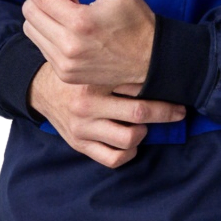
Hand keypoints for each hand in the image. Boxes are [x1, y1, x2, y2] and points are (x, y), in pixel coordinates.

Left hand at [22, 0, 156, 88]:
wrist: (150, 60)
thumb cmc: (136, 20)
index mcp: (79, 22)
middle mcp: (68, 46)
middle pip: (29, 13)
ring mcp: (65, 64)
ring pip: (31, 31)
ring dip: (43, 15)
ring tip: (67, 12)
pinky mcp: (65, 74)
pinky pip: (42, 47)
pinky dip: (49, 33)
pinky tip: (70, 30)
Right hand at [28, 64, 184, 169]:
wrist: (42, 89)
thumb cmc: (78, 74)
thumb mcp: (94, 62)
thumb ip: (119, 63)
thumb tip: (158, 62)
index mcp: (93, 81)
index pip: (138, 87)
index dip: (163, 89)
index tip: (178, 89)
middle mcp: (87, 105)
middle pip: (139, 114)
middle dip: (165, 112)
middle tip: (178, 111)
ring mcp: (83, 128)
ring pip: (129, 139)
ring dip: (143, 133)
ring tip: (143, 125)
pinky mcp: (80, 144)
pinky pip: (113, 158)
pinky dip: (128, 153)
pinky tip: (131, 143)